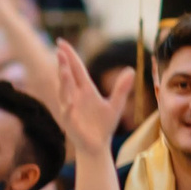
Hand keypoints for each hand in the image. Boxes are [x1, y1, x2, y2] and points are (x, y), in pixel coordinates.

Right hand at [50, 40, 125, 155]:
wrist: (98, 146)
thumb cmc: (104, 125)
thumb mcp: (115, 105)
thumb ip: (121, 88)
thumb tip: (131, 70)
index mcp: (85, 89)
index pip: (76, 68)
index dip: (70, 56)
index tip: (61, 42)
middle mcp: (75, 96)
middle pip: (68, 76)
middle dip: (63, 63)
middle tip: (59, 49)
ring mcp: (70, 108)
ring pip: (65, 91)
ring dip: (64, 80)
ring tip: (64, 70)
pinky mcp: (70, 122)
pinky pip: (68, 112)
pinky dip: (68, 106)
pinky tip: (69, 101)